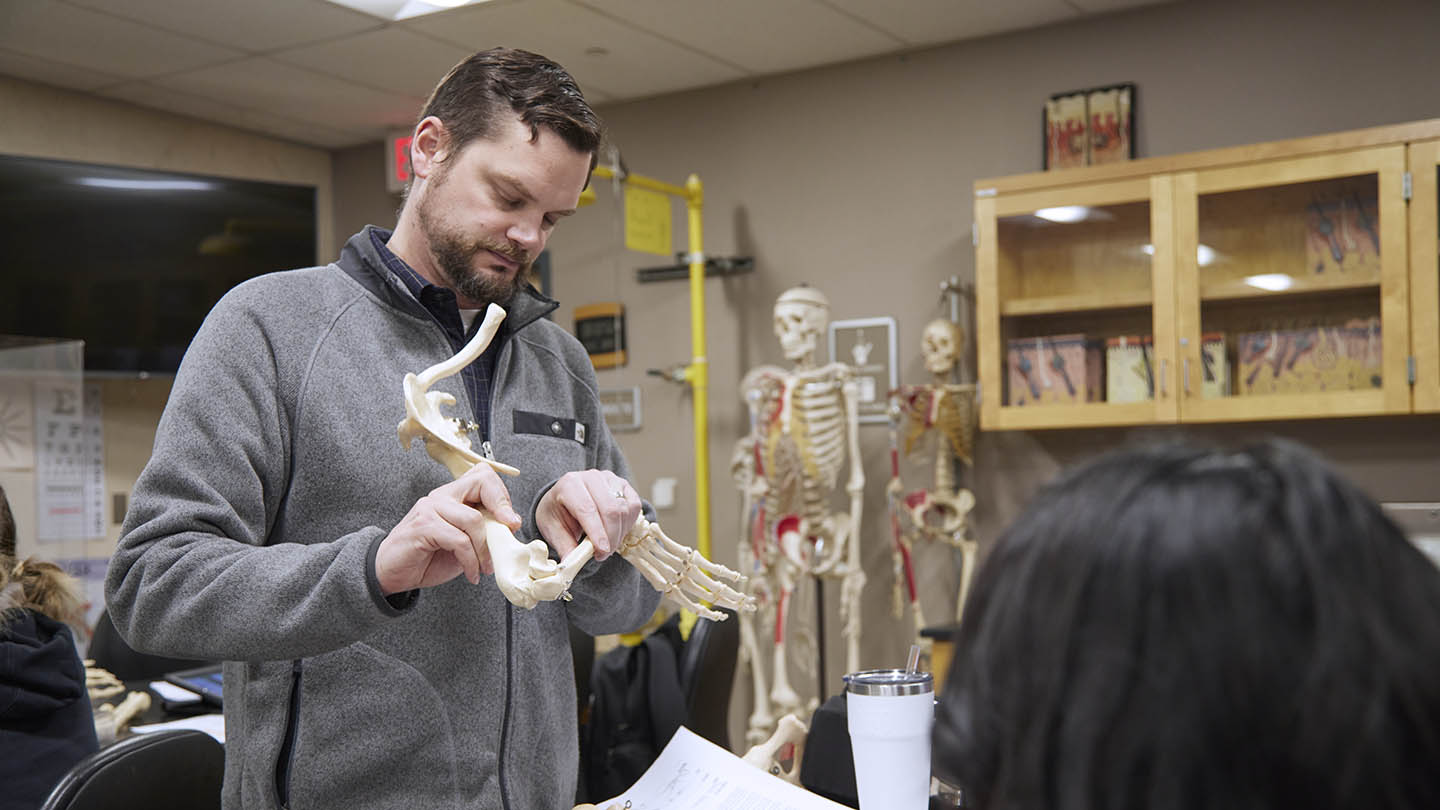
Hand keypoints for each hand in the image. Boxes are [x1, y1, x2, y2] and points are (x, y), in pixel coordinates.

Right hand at [375, 463, 523, 594]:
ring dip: (485, 549)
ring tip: (484, 567)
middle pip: (481, 482)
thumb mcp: (464, 544)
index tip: (511, 522)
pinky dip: (471, 561)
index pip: (483, 476)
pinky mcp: (423, 526)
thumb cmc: (427, 558)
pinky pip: (459, 540)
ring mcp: (430, 508)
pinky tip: (471, 574)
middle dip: (501, 508)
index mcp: (452, 495)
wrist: (391, 573)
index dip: (501, 495)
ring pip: (473, 519)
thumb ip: (483, 532)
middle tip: (508, 533)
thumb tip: (511, 529)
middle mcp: (441, 496)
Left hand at [535, 470, 639, 560]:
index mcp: (569, 484)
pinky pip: (634, 506)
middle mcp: (591, 477)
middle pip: (610, 509)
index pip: (587, 509)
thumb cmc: (558, 513)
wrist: (564, 499)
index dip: (597, 533)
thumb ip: (564, 546)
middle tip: (603, 554)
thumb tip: (571, 563)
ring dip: (619, 533)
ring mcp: (610, 479)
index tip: (601, 552)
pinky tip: (617, 532)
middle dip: (611, 537)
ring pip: (624, 509)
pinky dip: (628, 524)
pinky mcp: (623, 485)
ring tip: (608, 545)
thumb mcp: (553, 530)